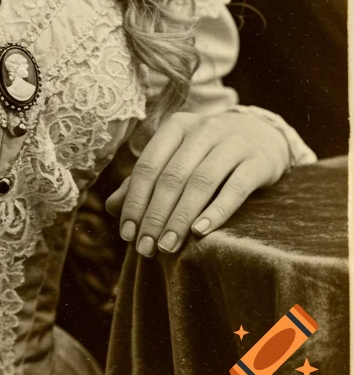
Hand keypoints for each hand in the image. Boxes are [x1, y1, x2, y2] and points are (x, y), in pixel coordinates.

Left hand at [105, 110, 288, 256]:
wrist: (263, 136)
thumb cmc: (209, 152)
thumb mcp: (178, 156)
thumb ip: (147, 180)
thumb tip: (112, 207)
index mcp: (176, 126)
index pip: (148, 165)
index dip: (135, 201)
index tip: (127, 234)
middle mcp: (203, 129)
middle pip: (172, 176)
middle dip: (155, 215)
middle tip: (145, 248)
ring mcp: (232, 143)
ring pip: (200, 182)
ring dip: (180, 218)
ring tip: (167, 246)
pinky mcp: (257, 162)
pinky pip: (235, 189)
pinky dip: (216, 211)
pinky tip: (200, 232)